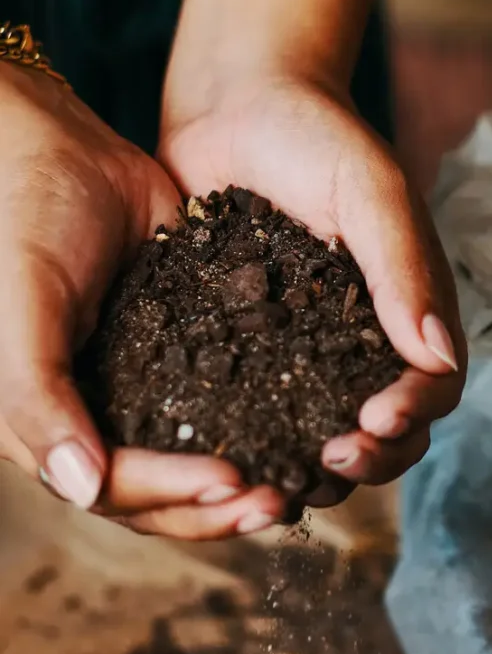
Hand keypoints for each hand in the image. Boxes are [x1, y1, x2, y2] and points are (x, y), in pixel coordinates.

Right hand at [0, 65, 283, 537]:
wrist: (61, 147)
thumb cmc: (23, 218)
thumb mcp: (24, 305)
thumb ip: (37, 394)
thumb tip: (81, 489)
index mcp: (49, 420)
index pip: (111, 487)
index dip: (169, 494)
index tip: (231, 481)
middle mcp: (96, 412)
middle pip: (159, 491)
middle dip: (217, 506)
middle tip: (280, 501)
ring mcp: (142, 381)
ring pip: (196, 452)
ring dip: (243, 474)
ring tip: (295, 480)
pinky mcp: (184, 343)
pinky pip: (221, 394)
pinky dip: (255, 416)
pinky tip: (301, 420)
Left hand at [159, 73, 465, 507]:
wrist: (235, 106)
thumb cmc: (316, 136)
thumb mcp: (371, 190)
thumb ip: (404, 266)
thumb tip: (439, 357)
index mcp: (408, 308)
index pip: (433, 385)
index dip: (413, 415)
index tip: (375, 420)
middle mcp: (363, 341)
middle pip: (387, 429)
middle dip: (369, 457)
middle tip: (329, 460)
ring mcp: (304, 350)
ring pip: (324, 434)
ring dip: (314, 468)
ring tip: (282, 480)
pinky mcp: (247, 347)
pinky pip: (259, 409)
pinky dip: (255, 443)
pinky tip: (228, 455)